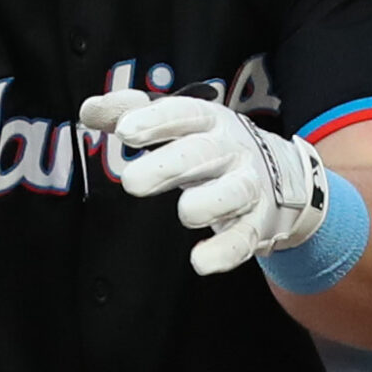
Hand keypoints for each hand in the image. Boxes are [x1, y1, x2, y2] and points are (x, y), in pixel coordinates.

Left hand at [80, 90, 326, 274]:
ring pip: (233, 193)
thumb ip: (132, 113)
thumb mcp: (179, 122)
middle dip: (170, 165)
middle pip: (203, 153)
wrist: (282, 174)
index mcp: (209, 122)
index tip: (125, 131)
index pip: (184, 113)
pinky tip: (201, 261)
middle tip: (133, 181)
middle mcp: (231, 151)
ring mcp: (248, 187)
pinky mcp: (256, 224)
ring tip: (185, 211)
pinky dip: (224, 252)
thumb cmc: (212, 146)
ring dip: (209, 203)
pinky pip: (243, 240)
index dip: (156, 120)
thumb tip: (89, 109)